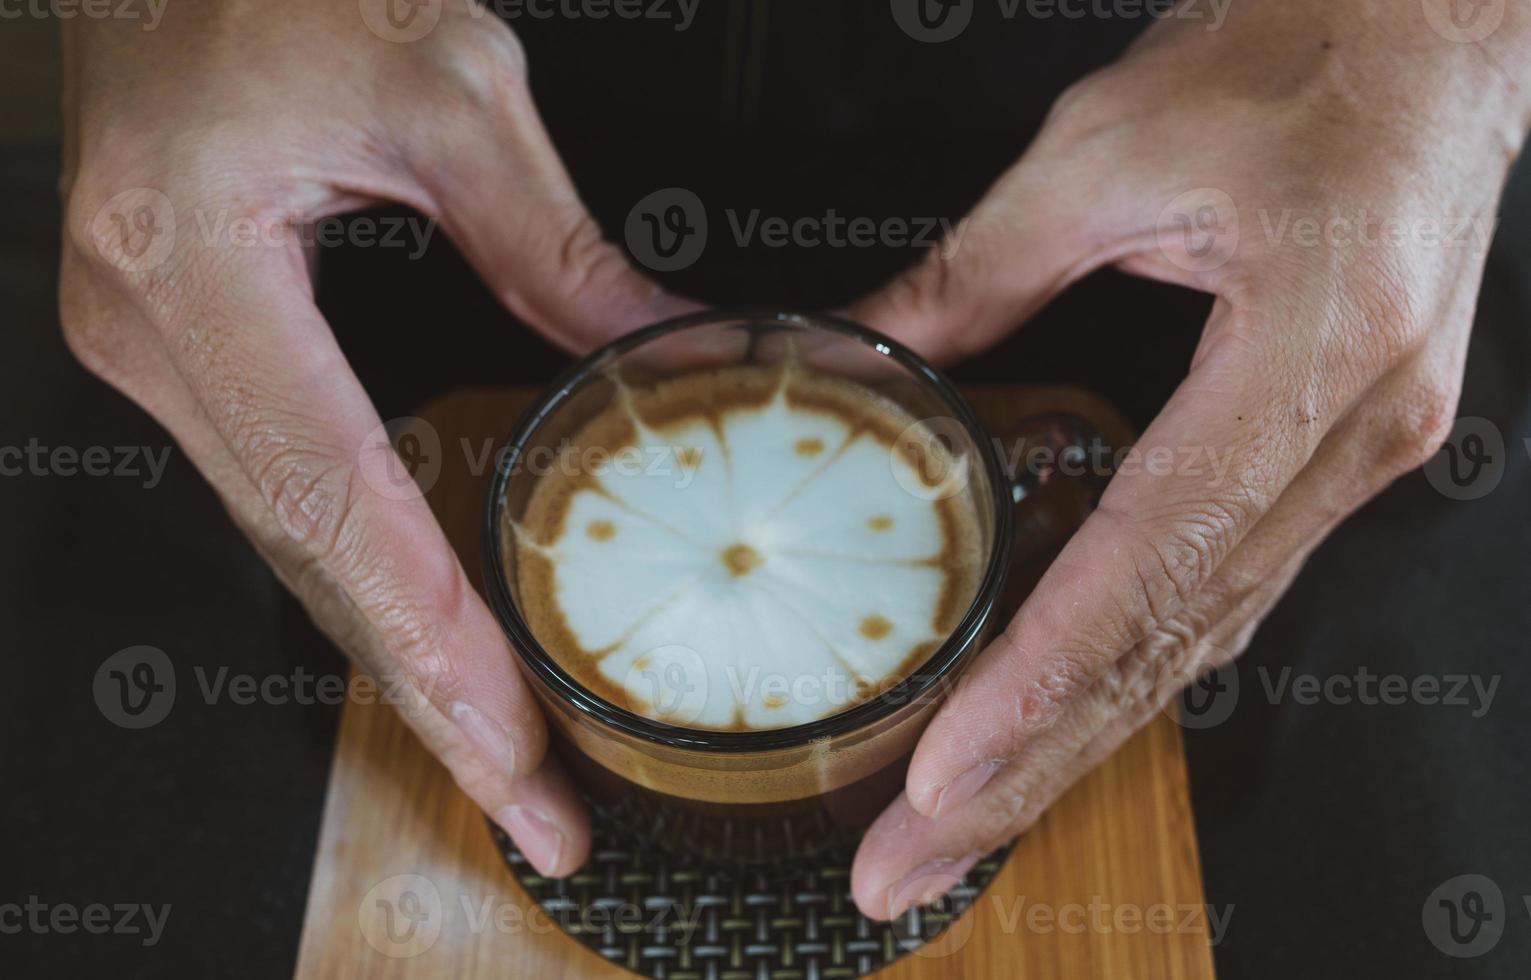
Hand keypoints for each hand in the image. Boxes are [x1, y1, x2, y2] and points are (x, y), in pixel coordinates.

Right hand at [59, 0, 688, 874]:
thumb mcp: (447, 86)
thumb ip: (552, 243)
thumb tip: (660, 359)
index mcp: (195, 264)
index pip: (331, 499)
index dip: (431, 634)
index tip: (514, 737)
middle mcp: (154, 334)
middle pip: (309, 566)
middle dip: (429, 698)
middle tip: (536, 807)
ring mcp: (160, 353)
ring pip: (296, 553)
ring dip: (405, 660)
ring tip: (507, 759)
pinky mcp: (196, 352)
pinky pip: (293, 498)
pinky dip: (375, 586)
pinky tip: (442, 646)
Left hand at [847, 0, 1530, 917]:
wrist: (1439, 19)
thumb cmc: (1306, 50)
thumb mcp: (1104, 144)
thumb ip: (976, 272)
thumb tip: (871, 357)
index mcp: (1308, 362)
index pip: (1146, 574)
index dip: (1033, 691)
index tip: (937, 779)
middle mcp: (1352, 437)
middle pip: (1173, 652)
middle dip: (1034, 770)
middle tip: (914, 862)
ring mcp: (1360, 455)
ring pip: (1203, 642)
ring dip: (1076, 738)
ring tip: (961, 816)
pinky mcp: (1334, 450)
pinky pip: (1225, 588)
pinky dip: (1130, 663)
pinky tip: (1056, 711)